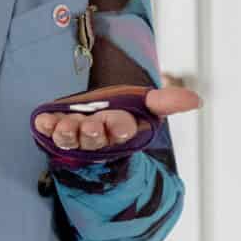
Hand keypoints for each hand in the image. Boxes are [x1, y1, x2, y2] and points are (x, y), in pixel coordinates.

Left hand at [33, 84, 202, 152]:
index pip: (122, 129)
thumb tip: (197, 101)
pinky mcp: (54, 130)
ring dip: (67, 133)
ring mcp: (75, 135)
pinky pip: (48, 132)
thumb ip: (165, 102)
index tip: (119, 125)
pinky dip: (45, 127)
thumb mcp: (143, 103)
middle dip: (93, 133)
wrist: (91, 116)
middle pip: (95, 137)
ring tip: (65, 126)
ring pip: (70, 139)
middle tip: (92, 126)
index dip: (120, 127)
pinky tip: (42, 121)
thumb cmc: (118, 111)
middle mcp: (97, 135)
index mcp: (119, 128)